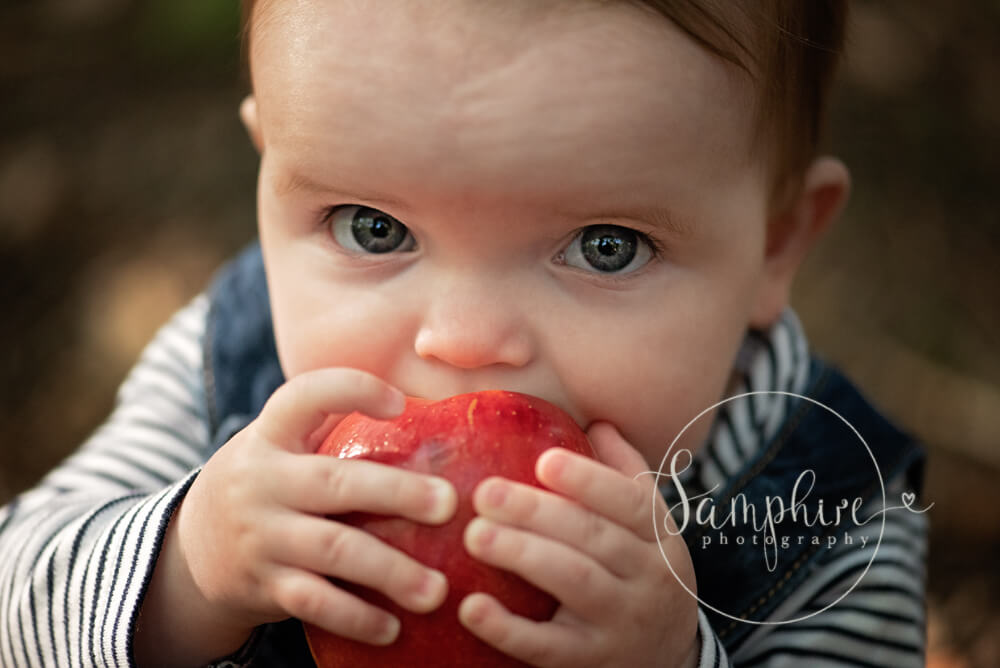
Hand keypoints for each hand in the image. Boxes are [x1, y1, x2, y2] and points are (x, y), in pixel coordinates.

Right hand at [135, 368, 457, 666]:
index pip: (305, 395)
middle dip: (396, 492)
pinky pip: (314, 603)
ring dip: (389, 571)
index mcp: (272, 434)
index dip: (352, 391)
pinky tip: (392, 628)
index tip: (399, 404)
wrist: (189, 554)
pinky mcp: (263, 584)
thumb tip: (432, 418)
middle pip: (334, 482)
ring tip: (437, 589)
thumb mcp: (282, 447)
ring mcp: (261, 535)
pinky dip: (355, 618)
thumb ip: (334, 428)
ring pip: (331, 550)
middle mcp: (261, 480)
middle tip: (449, 504)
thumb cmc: (269, 485)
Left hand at [457, 421, 698, 667]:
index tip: (544, 461)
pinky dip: (509, 629)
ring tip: (474, 535)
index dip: (589, 480)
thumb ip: (625, 476)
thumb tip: (598, 422)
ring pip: (574, 582)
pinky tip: (472, 607)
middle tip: (484, 493)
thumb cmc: (642, 575)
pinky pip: (548, 647)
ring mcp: (620, 622)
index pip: (631, 501)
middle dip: (537, 512)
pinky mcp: (591, 662)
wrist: (671, 658)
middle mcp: (647, 577)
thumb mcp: (651, 529)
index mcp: (658, 535)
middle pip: (593, 537)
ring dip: (522, 556)